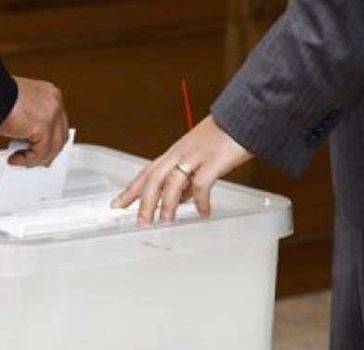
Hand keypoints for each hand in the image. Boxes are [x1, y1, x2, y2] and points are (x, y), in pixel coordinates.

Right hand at [0, 77, 68, 166]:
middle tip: (34, 162)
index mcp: (49, 94)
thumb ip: (30, 123)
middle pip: (60, 136)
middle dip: (48, 153)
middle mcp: (54, 102)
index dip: (52, 141)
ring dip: (36, 159)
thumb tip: (30, 142)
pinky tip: (14, 159)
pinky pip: (40, 153)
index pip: (59, 123)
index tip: (45, 153)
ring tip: (18, 160)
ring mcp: (51, 113)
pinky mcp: (43, 126)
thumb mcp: (19, 109)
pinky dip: (27, 160)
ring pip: (52, 148)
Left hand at [112, 115, 252, 223]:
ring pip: (172, 182)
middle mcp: (181, 153)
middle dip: (145, 202)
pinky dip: (200, 201)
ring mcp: (196, 155)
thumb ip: (188, 177)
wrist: (246, 113)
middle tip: (142, 222)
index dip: (131, 190)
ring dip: (168, 204)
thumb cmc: (225, 134)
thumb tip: (182, 199)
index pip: (147, 173)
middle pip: (154, 178)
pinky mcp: (214, 160)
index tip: (117, 204)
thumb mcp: (200, 155)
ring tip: (166, 221)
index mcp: (175, 152)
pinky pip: (201, 184)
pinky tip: (203, 212)